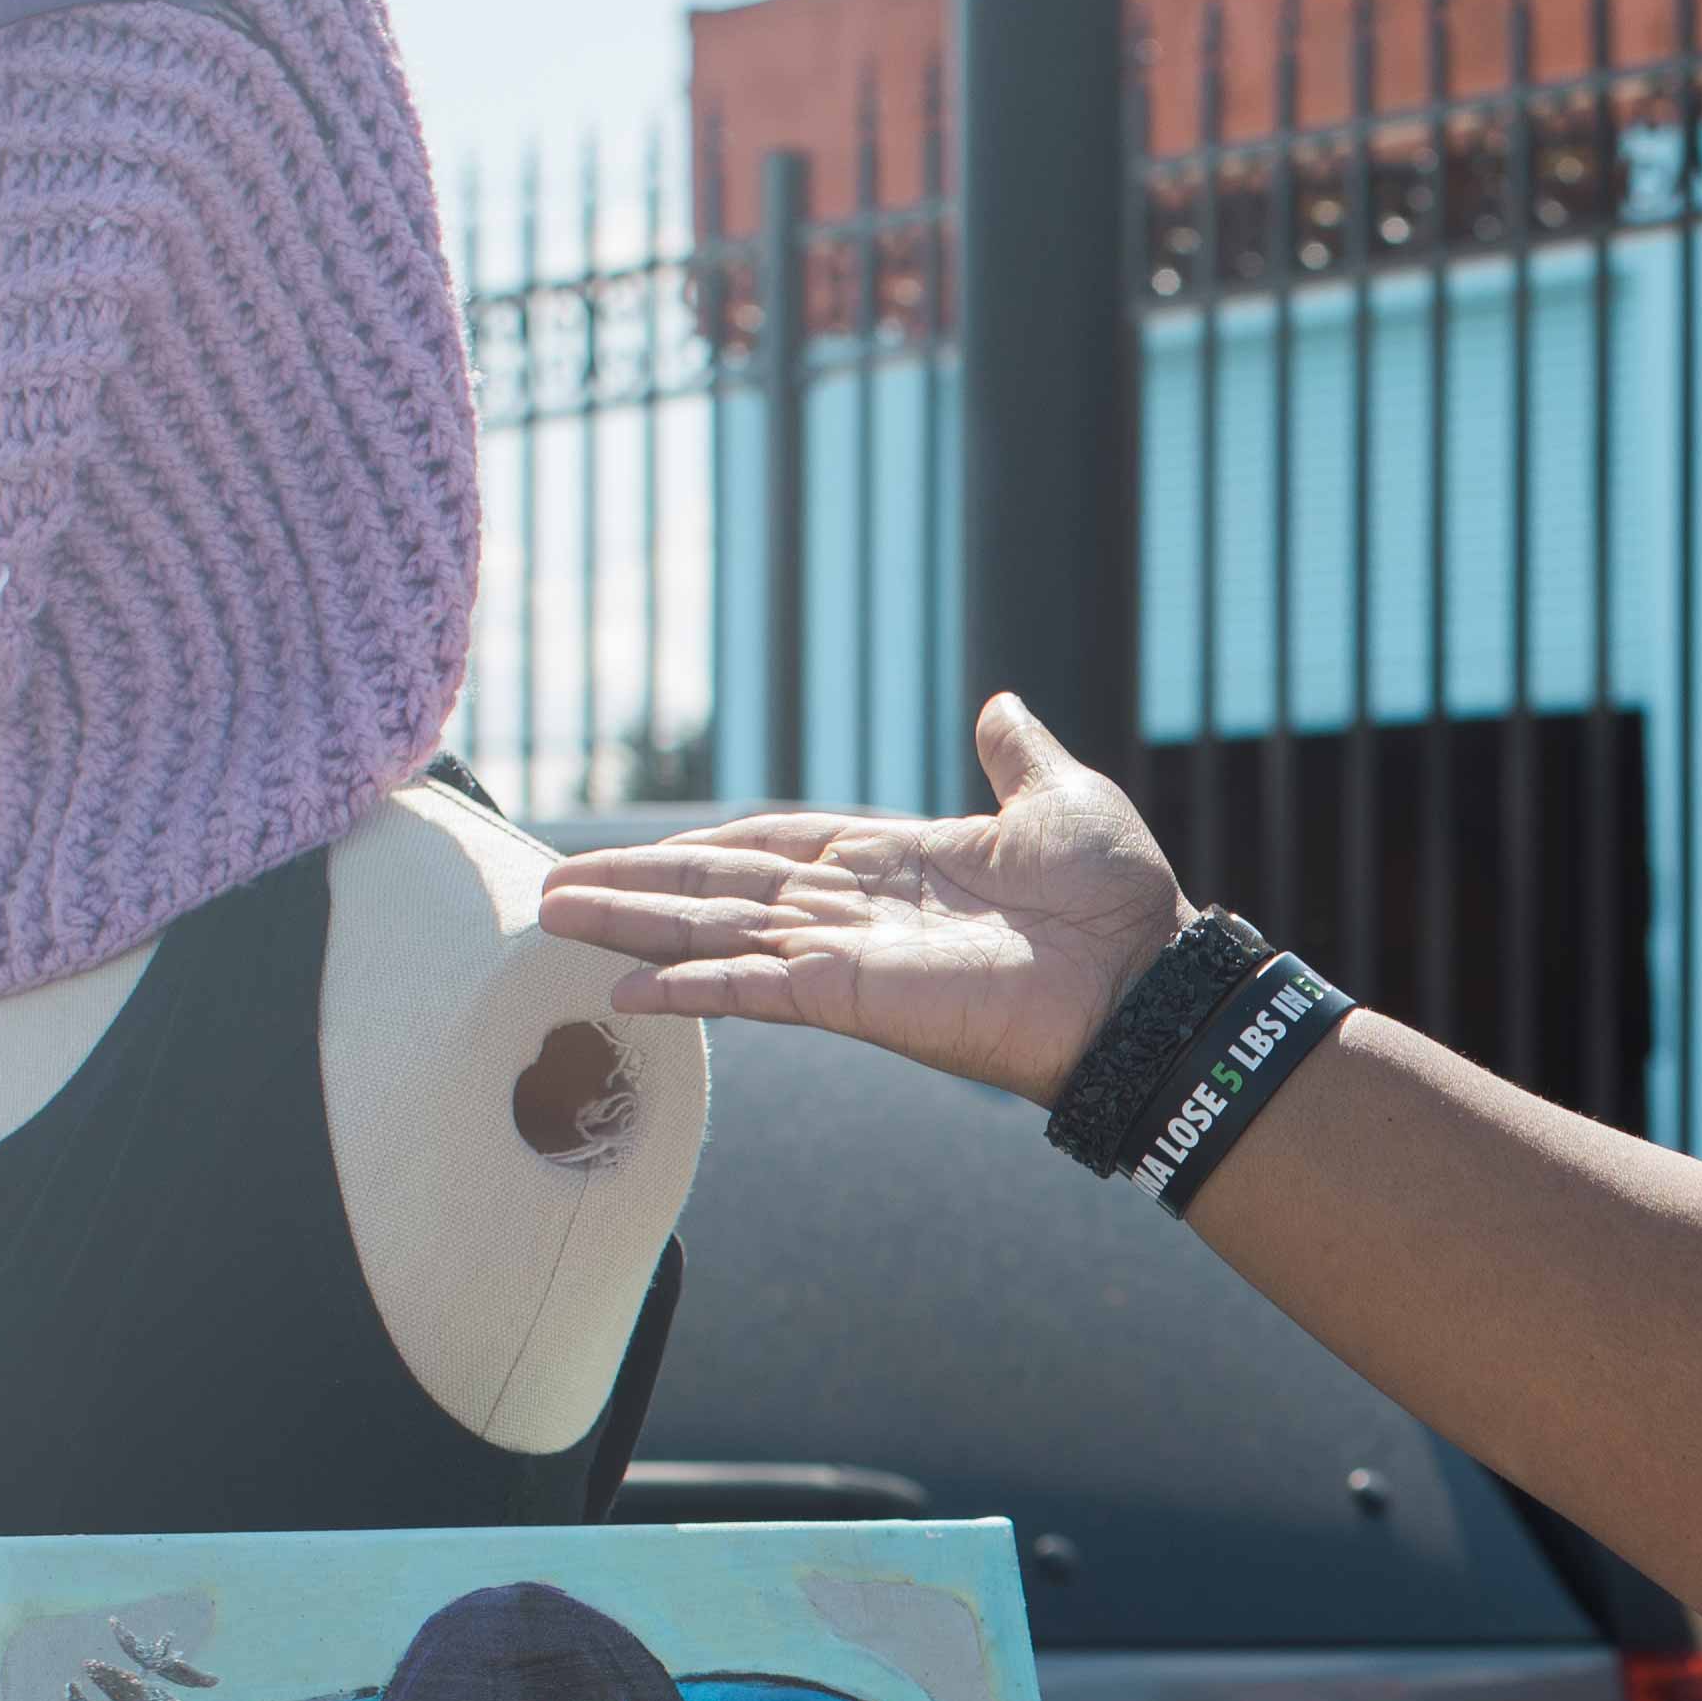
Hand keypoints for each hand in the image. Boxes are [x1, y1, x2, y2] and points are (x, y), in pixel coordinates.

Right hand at [532, 696, 1183, 1106]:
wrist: (1150, 972)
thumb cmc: (1118, 901)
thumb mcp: (1058, 797)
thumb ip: (1013, 756)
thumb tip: (1001, 704)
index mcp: (892, 862)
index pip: (775, 847)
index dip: (705, 848)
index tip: (639, 850)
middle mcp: (855, 910)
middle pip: (721, 890)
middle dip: (637, 888)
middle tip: (551, 888)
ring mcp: (847, 955)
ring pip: (716, 932)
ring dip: (634, 925)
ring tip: (554, 916)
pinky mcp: (853, 997)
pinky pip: (754, 989)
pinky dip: (690, 989)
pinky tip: (625, 993)